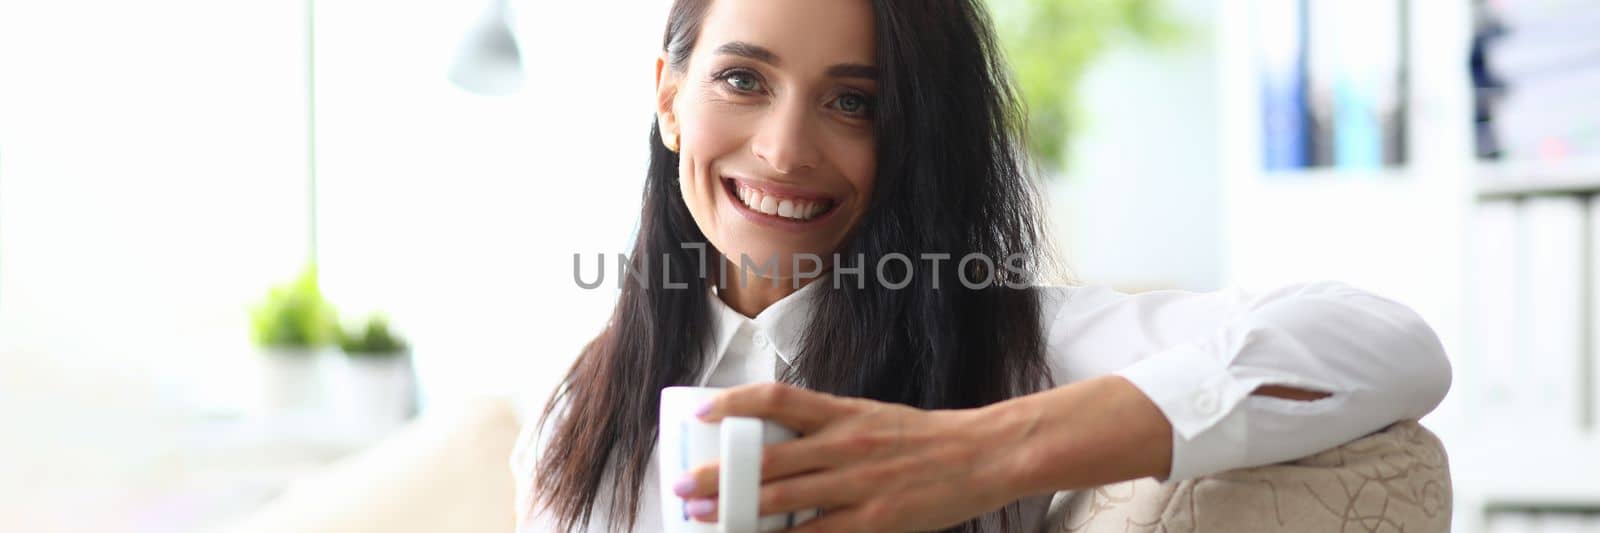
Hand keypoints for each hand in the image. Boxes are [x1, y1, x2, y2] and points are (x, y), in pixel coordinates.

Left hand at [672, 383, 1025, 531]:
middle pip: (765, 457)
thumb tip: (780, 439)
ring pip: (780, 498)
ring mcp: (857, 485)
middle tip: (681, 485)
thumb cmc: (929, 438)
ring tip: (701, 516)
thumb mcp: (873, 417)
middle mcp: (844, 445)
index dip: (734, 401)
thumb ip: (830, 428)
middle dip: (716, 474)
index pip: (778, 398)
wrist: (984, 455)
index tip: (702, 411)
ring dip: (733, 510)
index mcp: (844, 413)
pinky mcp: (872, 521)